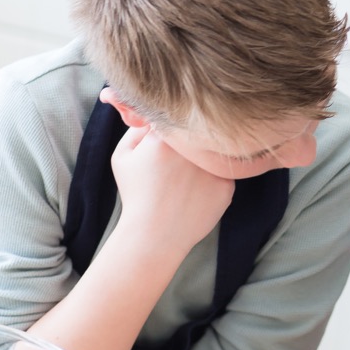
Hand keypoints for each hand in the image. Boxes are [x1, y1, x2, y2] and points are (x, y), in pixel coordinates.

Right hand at [105, 113, 233, 259]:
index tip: (164, 145)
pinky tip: (195, 193)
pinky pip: (221, 172)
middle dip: (188, 144)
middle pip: (197, 133)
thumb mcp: (123, 157)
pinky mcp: (227, 185)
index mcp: (165, 136)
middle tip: (174, 165)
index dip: (168, 130)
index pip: (174, 117)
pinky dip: (211, 180)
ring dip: (202, 160)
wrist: (154, 235)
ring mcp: (213, 166)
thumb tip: (152, 114)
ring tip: (183, 181)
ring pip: (212, 152)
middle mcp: (193, 148)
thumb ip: (135, 129)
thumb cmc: (136, 195)